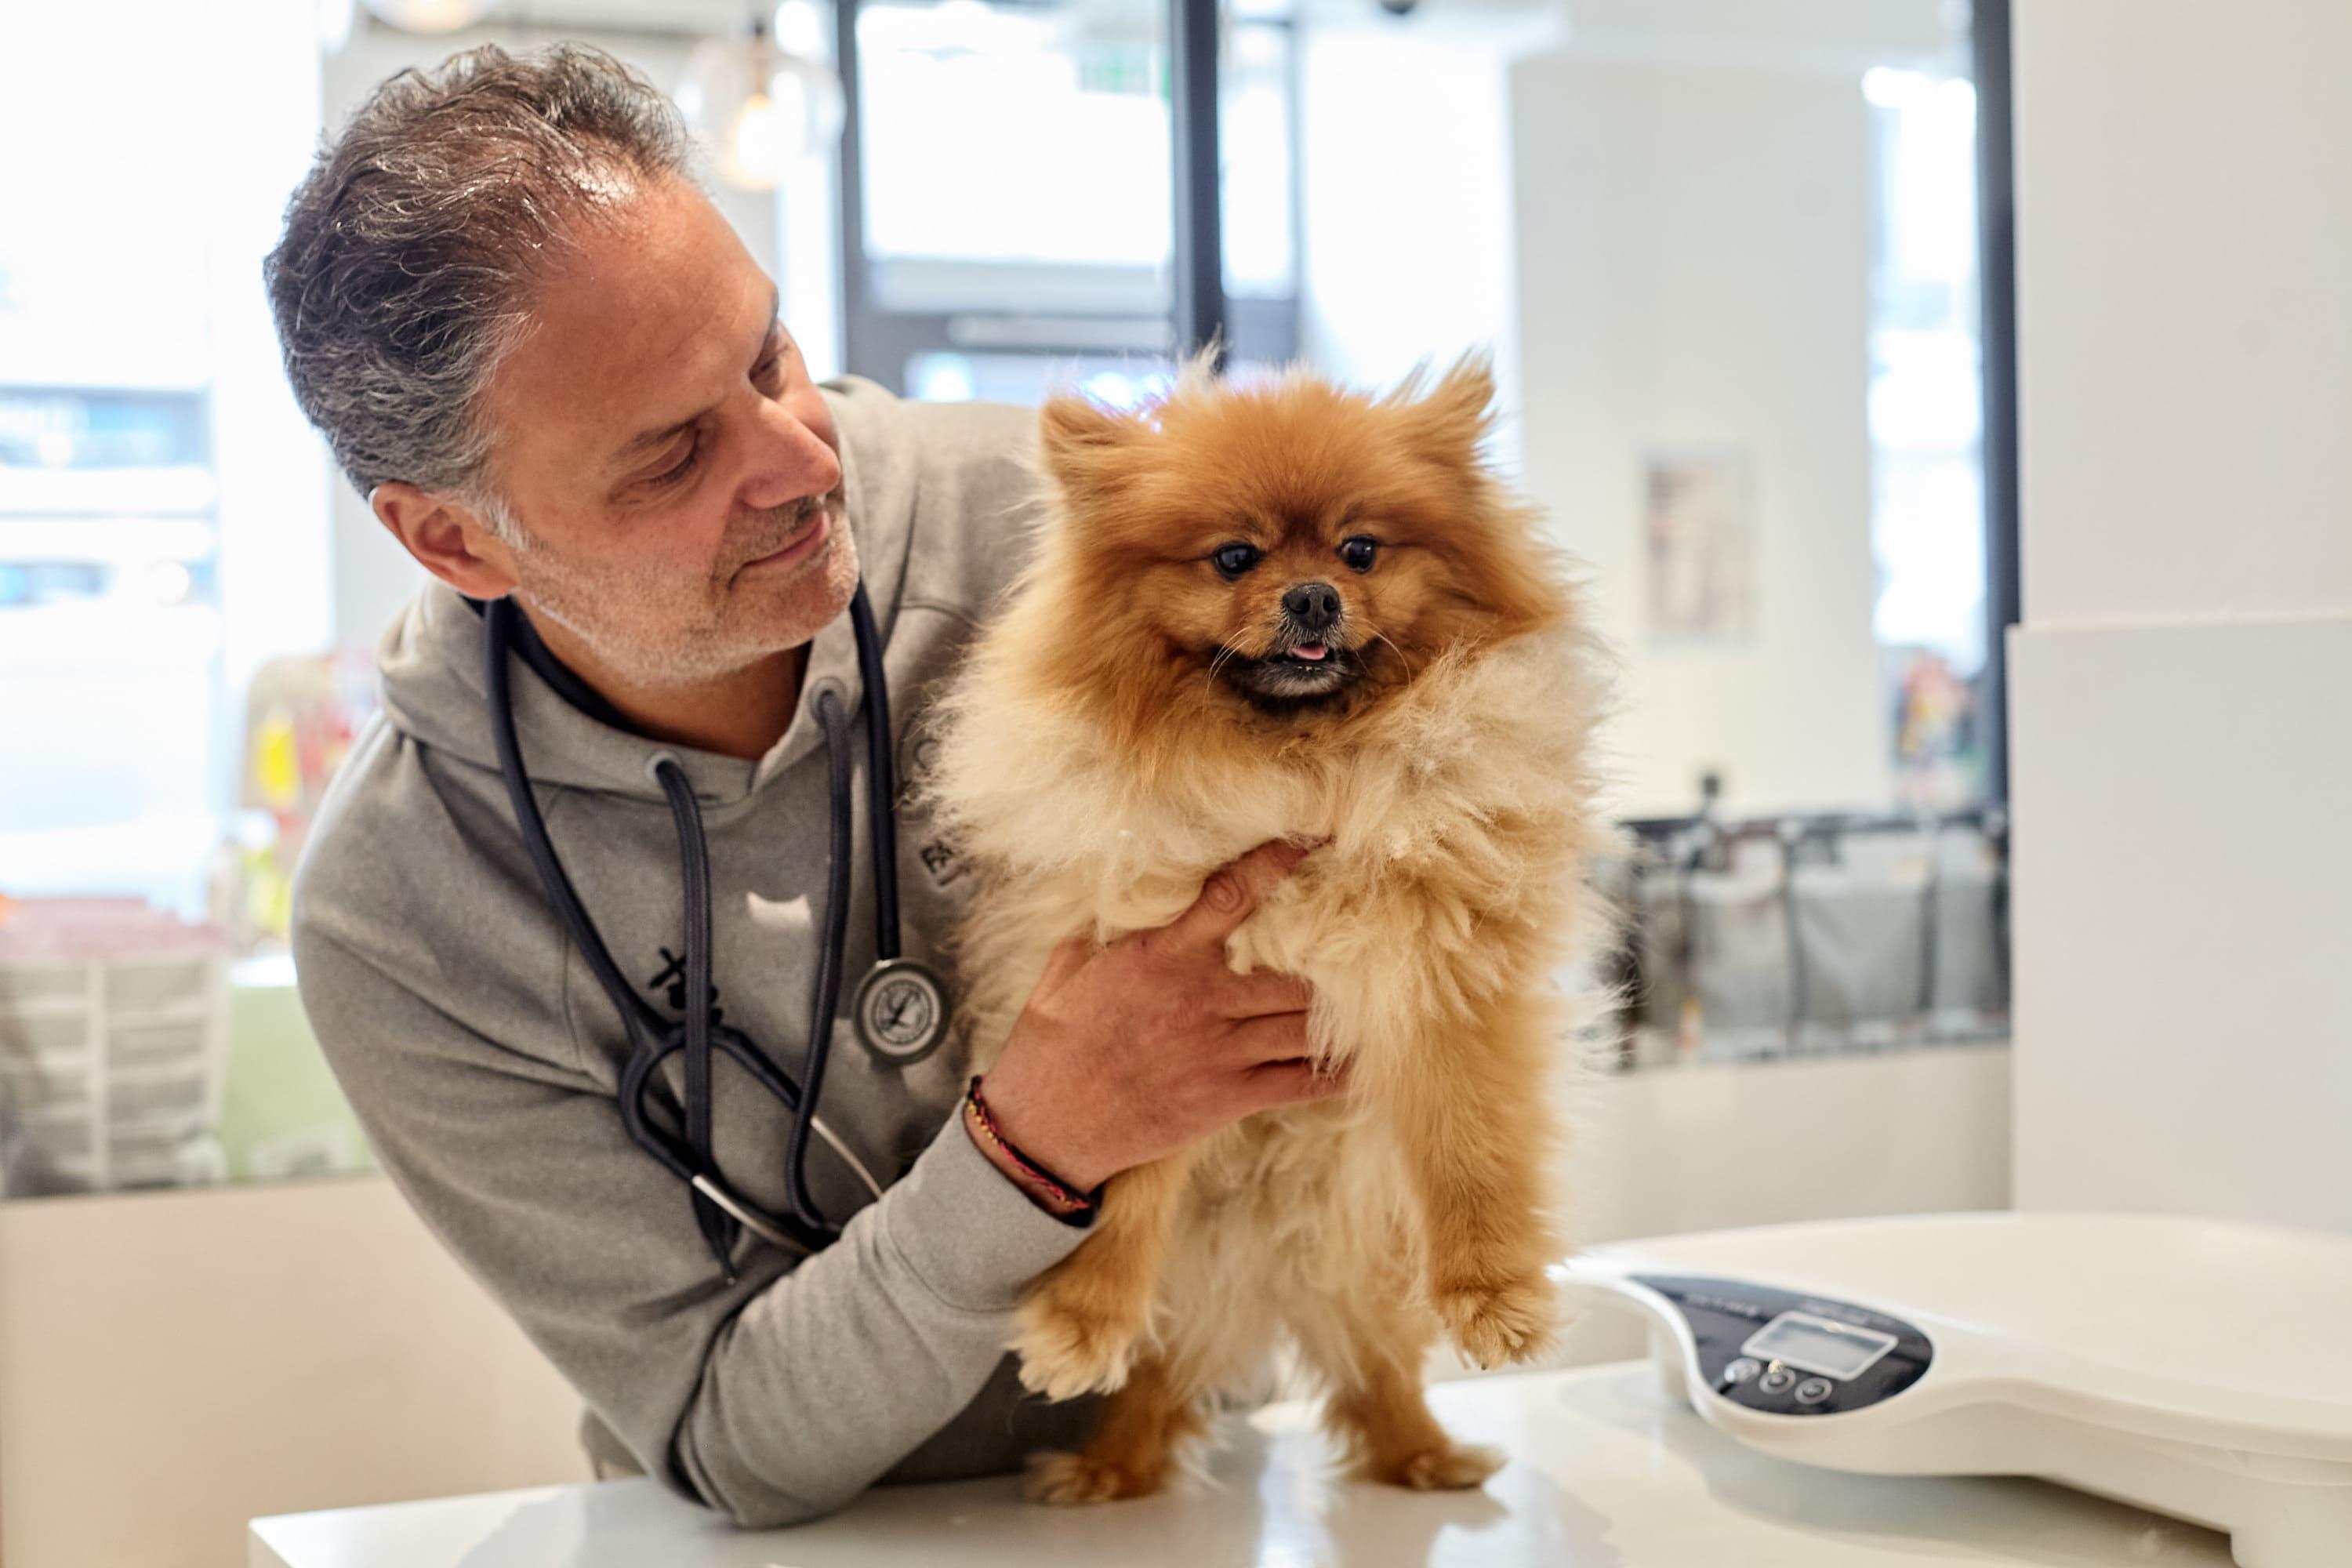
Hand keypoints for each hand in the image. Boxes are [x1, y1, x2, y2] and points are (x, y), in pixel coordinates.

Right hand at [972, 839, 1343, 1191]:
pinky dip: (1337, 1074)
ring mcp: (1220, 1051)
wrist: (1046, 1125)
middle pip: (1292, 970)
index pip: (1232, 897)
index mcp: (1162, 956)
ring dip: (1343, 1013)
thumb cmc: (1051, 1044)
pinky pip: (1299, 1083)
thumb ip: (1101, 930)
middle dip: (1333, 956)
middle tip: (1371, 937)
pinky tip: (1365, 1064)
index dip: (1278, 864)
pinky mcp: (1227, 1098)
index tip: (1314, 839)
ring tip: (1382, 996)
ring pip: (1304, 1024)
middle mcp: (1201, 998)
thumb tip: (1115, 893)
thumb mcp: (1065, 970)